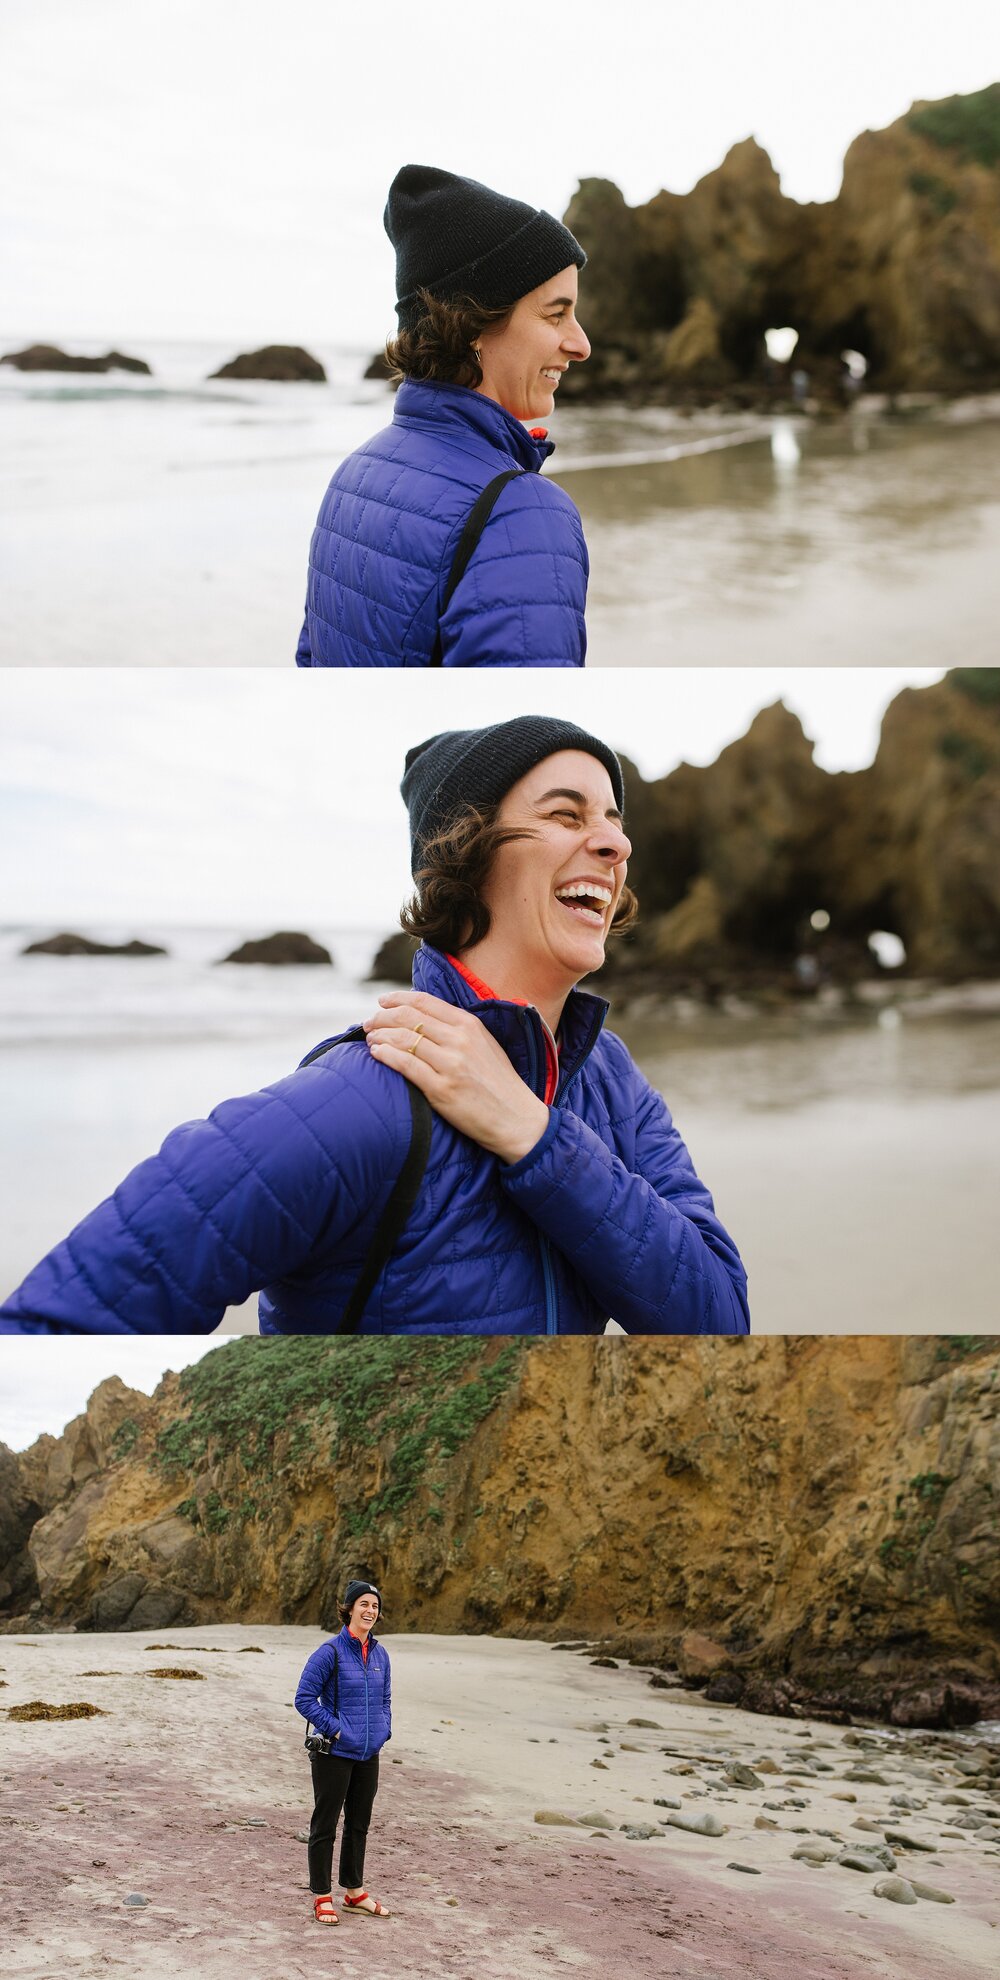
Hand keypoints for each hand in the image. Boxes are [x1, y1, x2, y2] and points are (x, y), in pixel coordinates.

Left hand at [363, 990, 548, 1164]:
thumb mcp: (484, 1044)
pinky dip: (386, 1056)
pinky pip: (405, 1066)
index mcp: (470, 1025)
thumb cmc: (498, 1083)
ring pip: (403, 1039)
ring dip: (380, 1036)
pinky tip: (377, 1054)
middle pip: (408, 1018)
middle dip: (382, 1017)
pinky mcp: (441, 1089)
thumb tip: (423, 1017)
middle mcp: (459, 1040)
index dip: (397, 999)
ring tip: (371, 1040)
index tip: (382, 1002)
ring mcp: (450, 1065)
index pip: (424, 1002)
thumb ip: (458, 1029)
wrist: (516, 1118)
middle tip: (370, 1023)